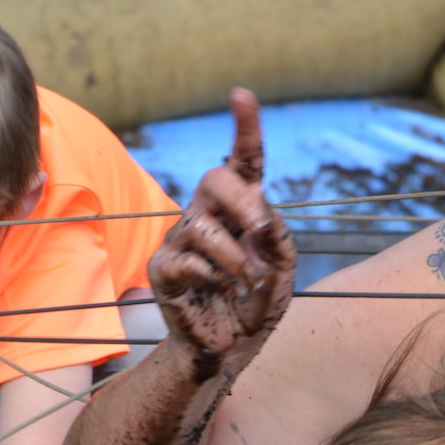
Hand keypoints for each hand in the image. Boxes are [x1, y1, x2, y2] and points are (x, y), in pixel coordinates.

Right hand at [148, 88, 295, 369]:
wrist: (231, 348)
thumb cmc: (257, 303)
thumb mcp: (282, 268)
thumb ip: (277, 237)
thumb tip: (260, 214)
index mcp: (239, 209)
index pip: (241, 162)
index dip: (244, 128)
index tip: (241, 96)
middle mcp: (207, 214)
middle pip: (215, 178)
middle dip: (242, 201)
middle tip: (260, 230)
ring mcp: (181, 239)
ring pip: (202, 226)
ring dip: (234, 258)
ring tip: (246, 282)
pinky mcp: (162, 267)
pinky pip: (184, 259)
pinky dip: (210, 277)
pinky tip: (217, 291)